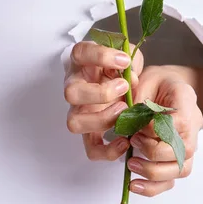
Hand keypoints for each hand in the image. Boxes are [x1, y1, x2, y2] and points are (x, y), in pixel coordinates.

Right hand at [64, 41, 143, 159]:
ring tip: (124, 111)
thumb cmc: (119, 68)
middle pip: (70, 93)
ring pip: (74, 122)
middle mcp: (75, 86)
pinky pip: (91, 148)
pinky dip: (107, 150)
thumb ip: (130, 62)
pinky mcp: (89, 132)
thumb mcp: (127, 58)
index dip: (101, 56)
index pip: (80, 53)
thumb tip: (131, 77)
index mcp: (82, 63)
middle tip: (123, 88)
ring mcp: (79, 111)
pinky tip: (124, 141)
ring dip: (101, 119)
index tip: (124, 60)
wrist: (120, 83)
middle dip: (100, 93)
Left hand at [128, 65, 202, 196]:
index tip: (136, 125)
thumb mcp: (146, 79)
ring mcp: (188, 145)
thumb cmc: (156, 83)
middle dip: (152, 153)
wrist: (168, 87)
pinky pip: (172, 180)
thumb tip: (130, 123)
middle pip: (182, 152)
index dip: (155, 129)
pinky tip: (134, 185)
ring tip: (131, 166)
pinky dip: (153, 187)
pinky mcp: (178, 159)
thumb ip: (140, 98)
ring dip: (153, 173)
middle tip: (131, 142)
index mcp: (185, 102)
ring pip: (180, 170)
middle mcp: (192, 127)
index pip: (178, 124)